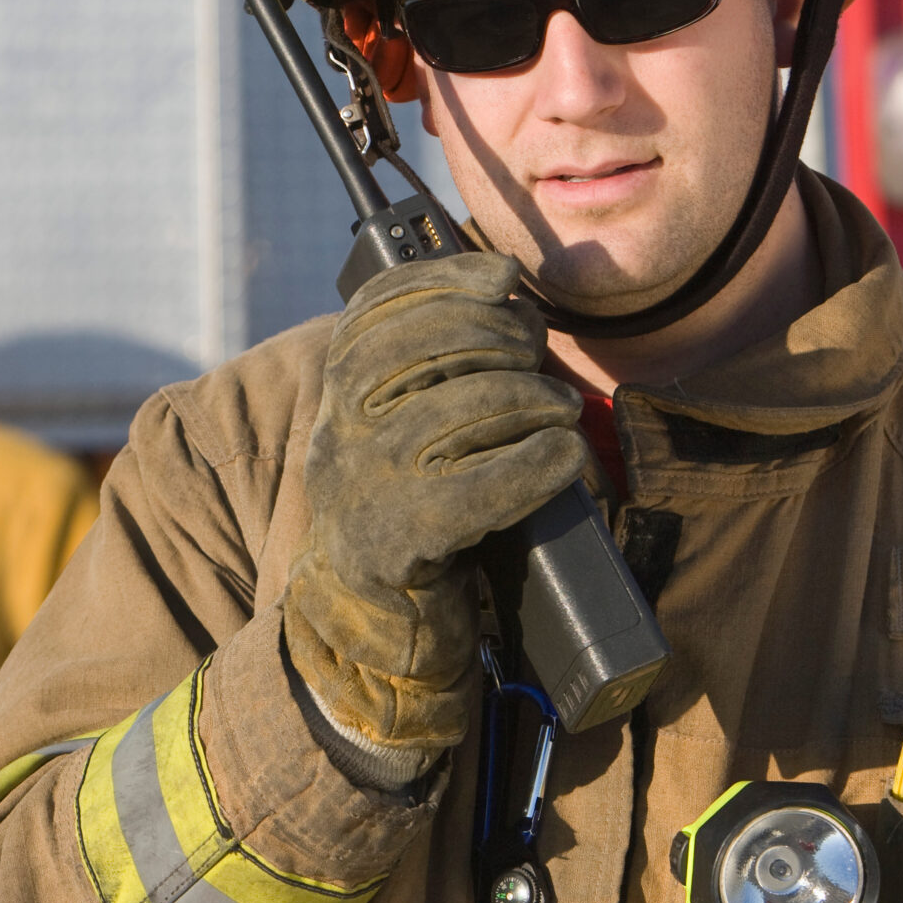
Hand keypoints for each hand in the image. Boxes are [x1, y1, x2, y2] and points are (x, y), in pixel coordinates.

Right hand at [285, 252, 586, 764]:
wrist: (374, 625)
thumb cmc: (413, 512)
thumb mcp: (405, 431)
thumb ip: (434, 370)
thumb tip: (511, 301)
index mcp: (337, 400)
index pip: (375, 312)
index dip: (442, 279)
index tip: (503, 277)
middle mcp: (338, 435)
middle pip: (418, 351)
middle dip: (495, 338)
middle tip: (539, 357)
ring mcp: (364, 488)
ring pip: (453, 412)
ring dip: (527, 399)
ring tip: (561, 410)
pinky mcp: (400, 541)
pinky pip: (479, 489)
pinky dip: (535, 464)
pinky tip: (565, 454)